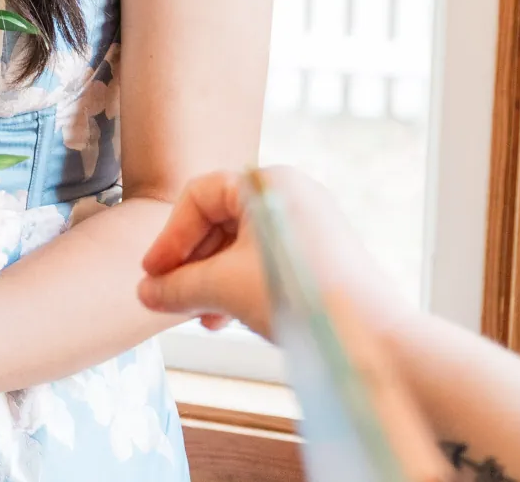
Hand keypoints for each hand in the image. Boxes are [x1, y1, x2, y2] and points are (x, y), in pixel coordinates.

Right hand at [135, 165, 398, 341]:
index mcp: (267, 181)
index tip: (152, 276)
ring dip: (212, 278)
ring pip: (241, 244)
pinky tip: (228, 317)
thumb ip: (178, 286)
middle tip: (170, 297)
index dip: (169, 238)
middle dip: (190, 263)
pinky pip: (266, 257)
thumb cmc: (299, 297)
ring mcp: (309, 222)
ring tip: (200, 316)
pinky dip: (240, 282)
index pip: (198, 197)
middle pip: (219, 220)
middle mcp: (291, 193)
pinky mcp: (322, 252)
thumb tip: (145, 294)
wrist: (373, 337)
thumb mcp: (224, 288)